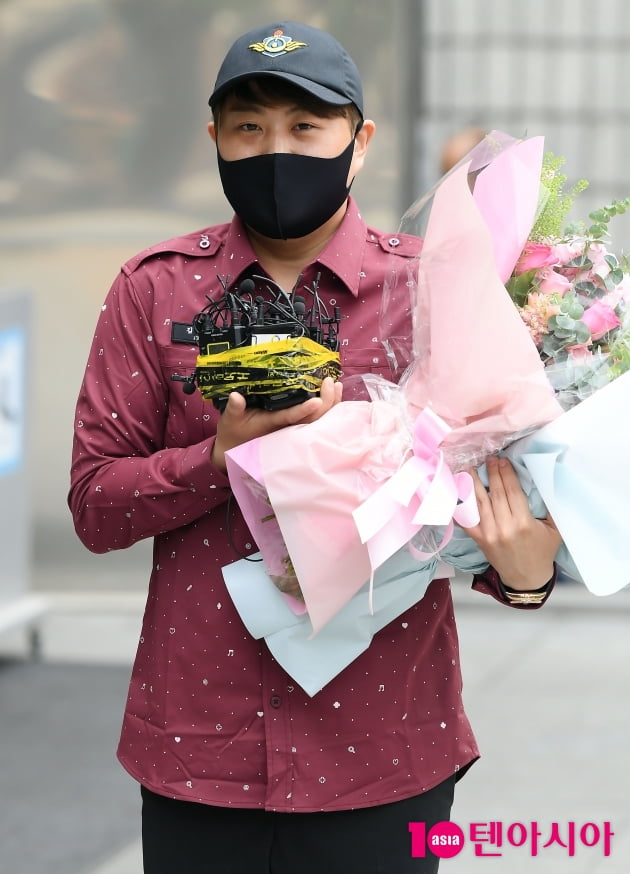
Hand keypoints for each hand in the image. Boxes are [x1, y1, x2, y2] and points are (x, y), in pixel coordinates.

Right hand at [211, 377, 342, 471]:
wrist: (235, 448)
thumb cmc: (233, 431)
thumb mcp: (230, 420)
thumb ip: (234, 409)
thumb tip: (235, 396)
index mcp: (272, 424)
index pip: (291, 418)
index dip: (304, 411)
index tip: (316, 401)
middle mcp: (286, 428)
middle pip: (312, 419)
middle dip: (325, 401)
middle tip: (331, 382)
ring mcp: (293, 428)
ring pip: (317, 420)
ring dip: (330, 404)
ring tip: (337, 385)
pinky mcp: (295, 426)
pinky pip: (316, 419)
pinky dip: (326, 407)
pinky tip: (333, 393)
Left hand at [461, 456, 560, 589]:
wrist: (526, 578)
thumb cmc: (543, 552)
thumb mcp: (554, 530)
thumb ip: (549, 507)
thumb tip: (544, 480)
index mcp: (523, 523)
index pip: (512, 492)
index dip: (506, 474)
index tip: (503, 461)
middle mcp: (504, 527)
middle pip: (496, 494)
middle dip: (492, 473)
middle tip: (489, 458)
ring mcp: (489, 534)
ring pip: (480, 503)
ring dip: (474, 483)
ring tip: (470, 468)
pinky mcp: (479, 540)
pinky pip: (467, 520)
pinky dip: (461, 506)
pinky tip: (457, 492)